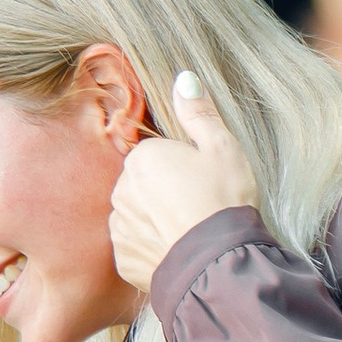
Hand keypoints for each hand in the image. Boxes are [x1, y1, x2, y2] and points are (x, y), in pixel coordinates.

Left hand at [108, 73, 259, 291]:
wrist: (216, 262)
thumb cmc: (222, 201)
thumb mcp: (221, 147)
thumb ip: (198, 112)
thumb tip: (183, 79)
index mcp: (141, 158)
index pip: (155, 155)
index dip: (180, 168)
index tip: (201, 181)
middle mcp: (121, 190)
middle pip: (142, 186)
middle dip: (163, 194)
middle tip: (197, 207)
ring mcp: (119, 227)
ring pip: (137, 217)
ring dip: (156, 222)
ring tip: (187, 232)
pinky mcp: (123, 259)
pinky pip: (135, 248)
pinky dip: (152, 249)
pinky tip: (176, 250)